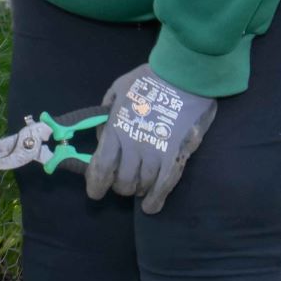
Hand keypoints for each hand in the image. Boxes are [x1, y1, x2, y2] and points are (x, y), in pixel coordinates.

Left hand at [82, 65, 215, 213]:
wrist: (185, 74)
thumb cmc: (149, 79)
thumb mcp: (118, 90)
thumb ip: (107, 114)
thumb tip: (103, 137)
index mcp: (116, 130)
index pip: (101, 168)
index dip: (96, 185)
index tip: (95, 192)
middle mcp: (134, 147)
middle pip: (122, 181)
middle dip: (119, 186)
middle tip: (122, 181)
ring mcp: (157, 153)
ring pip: (142, 185)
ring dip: (137, 189)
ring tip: (138, 186)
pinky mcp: (178, 156)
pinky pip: (165, 185)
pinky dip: (157, 199)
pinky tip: (151, 207)